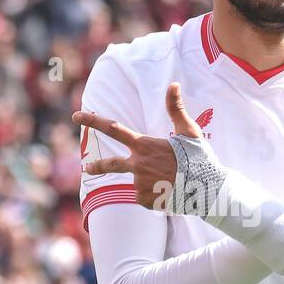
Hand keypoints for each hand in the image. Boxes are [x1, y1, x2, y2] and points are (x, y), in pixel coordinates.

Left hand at [73, 82, 202, 208]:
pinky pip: (145, 197)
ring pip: (139, 182)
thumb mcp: (188, 131)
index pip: (114, 130)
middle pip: (111, 165)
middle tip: (87, 168)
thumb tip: (173, 84)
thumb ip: (176, 108)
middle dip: (97, 167)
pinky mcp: (144, 200)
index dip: (93, 121)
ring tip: (171, 182)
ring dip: (150, 181)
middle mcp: (137, 165)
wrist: (207, 189)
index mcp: (144, 145)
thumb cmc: (199, 158)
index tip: (76, 115)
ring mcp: (139, 184)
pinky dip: (155, 195)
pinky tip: (169, 192)